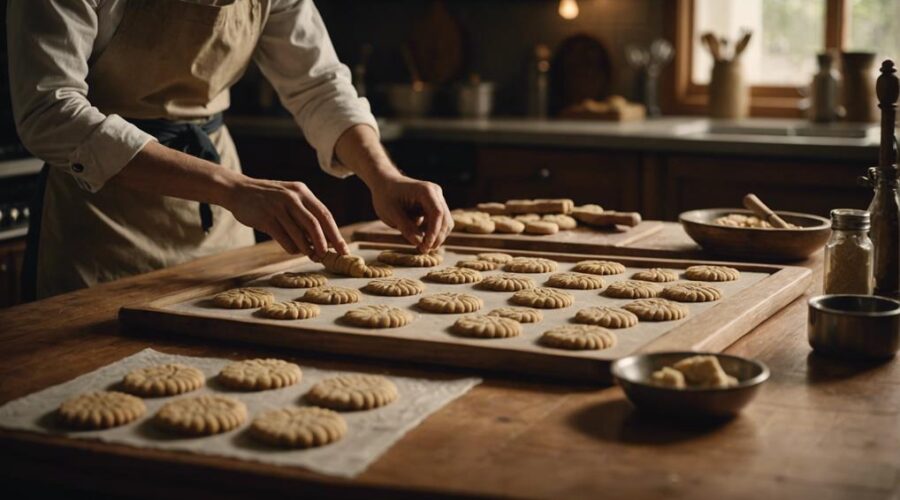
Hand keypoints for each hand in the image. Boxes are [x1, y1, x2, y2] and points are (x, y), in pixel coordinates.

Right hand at [222, 176, 347, 259]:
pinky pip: (283, 238)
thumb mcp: (290, 198)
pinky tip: (293, 250)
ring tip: (311, 255)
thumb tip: (324, 240)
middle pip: (315, 224)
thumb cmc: (269, 199)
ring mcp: (278, 207)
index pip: (324, 214)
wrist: (238, 190)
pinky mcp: (265, 217)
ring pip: (299, 233)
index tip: (343, 249)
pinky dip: (291, 247)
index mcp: (302, 192)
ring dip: (307, 248)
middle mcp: (292, 197)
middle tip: (327, 256)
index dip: (335, 233)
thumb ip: (305, 214)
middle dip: (324, 243)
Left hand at [370, 174, 452, 251]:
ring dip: (436, 237)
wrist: (385, 185)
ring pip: (445, 223)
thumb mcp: (391, 213)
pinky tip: (421, 239)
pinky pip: (440, 224)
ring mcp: (437, 200)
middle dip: (437, 237)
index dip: (434, 231)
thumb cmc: (386, 196)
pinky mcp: (435, 207)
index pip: (437, 213)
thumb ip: (406, 227)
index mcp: (425, 191)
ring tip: (421, 247)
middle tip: (423, 250)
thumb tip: (419, 243)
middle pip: (445, 219)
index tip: (425, 246)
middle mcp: (435, 194)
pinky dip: (432, 233)